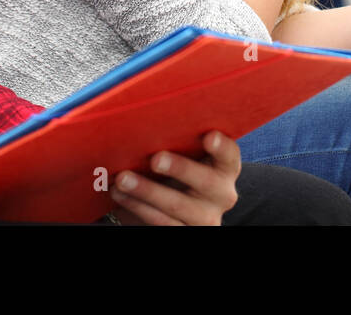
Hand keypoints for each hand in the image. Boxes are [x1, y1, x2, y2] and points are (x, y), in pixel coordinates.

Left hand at [108, 130, 239, 225]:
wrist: (179, 210)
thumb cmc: (178, 170)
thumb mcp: (187, 157)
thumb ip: (180, 142)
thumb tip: (146, 117)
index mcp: (225, 169)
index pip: (230, 155)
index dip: (222, 146)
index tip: (209, 136)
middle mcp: (222, 195)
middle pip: (206, 182)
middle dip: (180, 168)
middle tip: (156, 159)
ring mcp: (205, 218)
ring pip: (178, 206)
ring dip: (146, 191)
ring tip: (122, 179)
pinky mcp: (186, 232)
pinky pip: (162, 223)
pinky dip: (137, 207)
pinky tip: (120, 195)